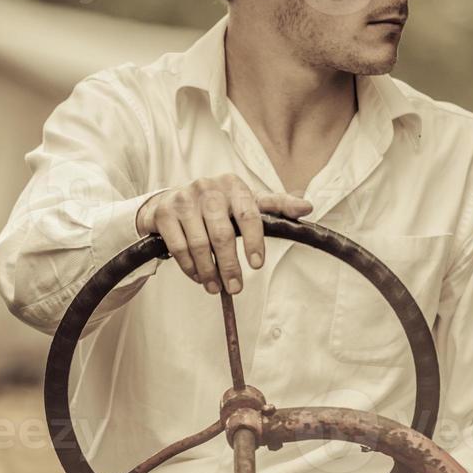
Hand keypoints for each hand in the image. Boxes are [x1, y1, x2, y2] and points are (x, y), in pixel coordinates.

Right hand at [137, 174, 311, 294]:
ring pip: (199, 244)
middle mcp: (208, 188)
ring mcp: (184, 199)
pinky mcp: (164, 213)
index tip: (257, 265)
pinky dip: (190, 267)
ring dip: (209, 271)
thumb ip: (277, 206)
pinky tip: (198, 277)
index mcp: (233, 185)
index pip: (249, 214)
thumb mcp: (248, 202)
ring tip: (216, 287)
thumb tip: (308, 208)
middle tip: (236, 288)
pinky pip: (178, 247)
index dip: (254, 241)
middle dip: (230, 266)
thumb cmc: (219, 207)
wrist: (172, 201)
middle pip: (222, 234)